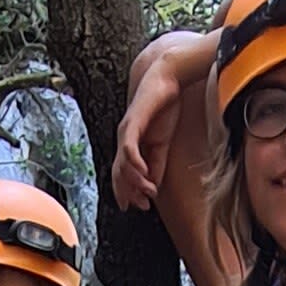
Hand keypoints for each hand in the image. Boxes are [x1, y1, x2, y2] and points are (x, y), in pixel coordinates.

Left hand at [114, 51, 180, 210]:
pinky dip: (135, 163)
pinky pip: (129, 148)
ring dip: (135, 182)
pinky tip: (144, 174)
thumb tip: (154, 185)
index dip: (129, 191)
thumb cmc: (164, 107)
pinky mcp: (133, 123)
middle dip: (128, 192)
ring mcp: (126, 131)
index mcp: (130, 143)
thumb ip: (157, 163)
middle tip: (141, 206)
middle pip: (118, 172)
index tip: (141, 206)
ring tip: (148, 193)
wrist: (167, 79)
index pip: (123, 173)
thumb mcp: (162, 142)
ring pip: (123, 164)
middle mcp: (123, 139)